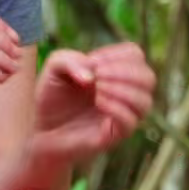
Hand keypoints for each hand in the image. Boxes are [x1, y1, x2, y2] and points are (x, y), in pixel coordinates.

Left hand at [29, 43, 154, 166]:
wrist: (40, 130)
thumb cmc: (51, 97)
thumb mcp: (54, 68)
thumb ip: (69, 59)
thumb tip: (92, 75)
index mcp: (115, 73)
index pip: (135, 55)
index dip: (116, 54)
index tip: (92, 62)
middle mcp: (124, 94)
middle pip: (148, 77)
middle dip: (123, 72)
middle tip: (98, 77)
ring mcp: (121, 116)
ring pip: (144, 101)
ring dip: (121, 90)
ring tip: (97, 90)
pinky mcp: (114, 135)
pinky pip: (131, 122)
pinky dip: (116, 108)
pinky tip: (97, 102)